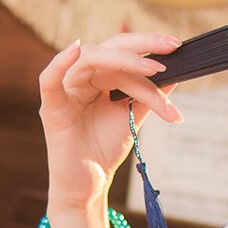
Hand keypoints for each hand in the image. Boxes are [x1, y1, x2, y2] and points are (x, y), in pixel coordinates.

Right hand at [38, 30, 182, 205]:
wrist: (91, 183)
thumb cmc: (106, 148)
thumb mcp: (133, 116)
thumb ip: (149, 94)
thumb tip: (176, 71)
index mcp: (101, 77)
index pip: (127, 56)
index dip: (151, 50)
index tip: (178, 50)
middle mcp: (83, 77)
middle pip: (110, 48)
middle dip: (143, 44)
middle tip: (171, 47)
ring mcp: (66, 90)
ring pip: (91, 59)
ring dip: (123, 60)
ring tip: (152, 69)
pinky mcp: (52, 108)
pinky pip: (49, 80)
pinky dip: (59, 63)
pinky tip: (75, 49)